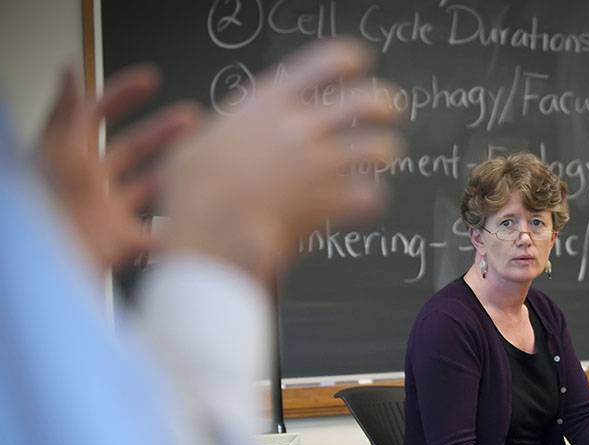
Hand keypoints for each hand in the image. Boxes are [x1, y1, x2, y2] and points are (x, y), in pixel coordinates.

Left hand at [36, 65, 200, 271]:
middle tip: (191, 118)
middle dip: (163, 131)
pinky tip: (197, 221)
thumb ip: (68, 112)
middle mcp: (90, 182)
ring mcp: (107, 212)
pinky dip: (176, 232)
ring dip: (174, 175)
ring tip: (200, 161)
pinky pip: (155, 236)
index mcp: (71, 156)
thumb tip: (69, 71)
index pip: (97, 115)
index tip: (151, 80)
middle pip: (131, 149)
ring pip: (147, 187)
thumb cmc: (45, 209)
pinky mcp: (120, 242)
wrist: (52, 267)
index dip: (124, 94)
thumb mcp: (60, 152)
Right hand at [158, 39, 402, 281]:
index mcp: (269, 103)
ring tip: (383, 157)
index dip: (353, 62)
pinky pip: (374, 194)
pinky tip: (364, 201)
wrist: (209, 233)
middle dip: (387, 105)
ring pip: (380, 147)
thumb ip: (219, 133)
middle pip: (367, 100)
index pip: (328, 61)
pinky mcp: (333, 201)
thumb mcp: (195, 145)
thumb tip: (209, 130)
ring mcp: (321, 165)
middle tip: (389, 113)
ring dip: (386, 152)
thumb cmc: (193, 194)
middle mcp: (301, 128)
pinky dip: (374, 198)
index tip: (361, 68)